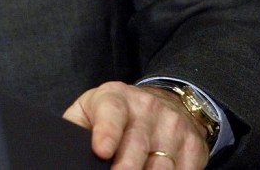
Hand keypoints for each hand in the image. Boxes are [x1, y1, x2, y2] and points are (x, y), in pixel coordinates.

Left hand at [63, 82, 209, 168]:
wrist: (165, 102)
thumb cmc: (116, 113)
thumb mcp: (91, 110)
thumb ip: (77, 128)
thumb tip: (65, 151)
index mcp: (116, 97)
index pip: (112, 114)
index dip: (107, 133)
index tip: (101, 152)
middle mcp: (148, 108)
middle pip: (137, 146)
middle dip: (126, 168)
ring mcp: (174, 126)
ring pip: (162, 166)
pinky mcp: (194, 145)